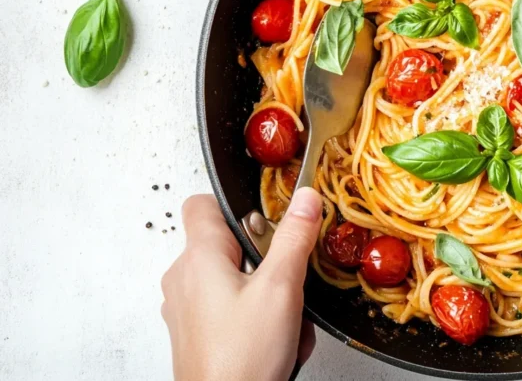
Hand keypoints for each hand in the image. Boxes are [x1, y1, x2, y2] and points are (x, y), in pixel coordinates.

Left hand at [161, 188, 322, 380]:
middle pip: (227, 244)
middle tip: (287, 279)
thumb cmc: (242, 358)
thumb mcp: (281, 288)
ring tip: (286, 317)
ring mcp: (186, 309)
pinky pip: (230, 308)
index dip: (237, 205)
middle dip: (267, 259)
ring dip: (266, 291)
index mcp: (198, 258)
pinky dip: (255, 316)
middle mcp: (183, 280)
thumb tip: (304, 198)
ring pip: (233, 279)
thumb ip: (293, 238)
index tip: (269, 220)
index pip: (203, 204)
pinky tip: (277, 337)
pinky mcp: (195, 333)